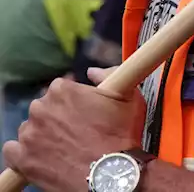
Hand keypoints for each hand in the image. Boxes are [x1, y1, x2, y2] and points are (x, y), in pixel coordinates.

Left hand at [2, 71, 144, 191]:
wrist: (110, 173)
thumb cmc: (120, 135)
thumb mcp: (128, 97)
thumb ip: (110, 75)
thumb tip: (93, 72)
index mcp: (62, 90)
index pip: (60, 89)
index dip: (72, 101)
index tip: (82, 112)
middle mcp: (40, 109)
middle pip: (43, 108)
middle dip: (56, 117)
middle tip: (75, 130)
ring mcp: (28, 134)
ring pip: (30, 129)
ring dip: (42, 135)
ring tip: (63, 146)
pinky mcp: (21, 158)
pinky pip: (13, 150)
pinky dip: (24, 152)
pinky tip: (43, 155)